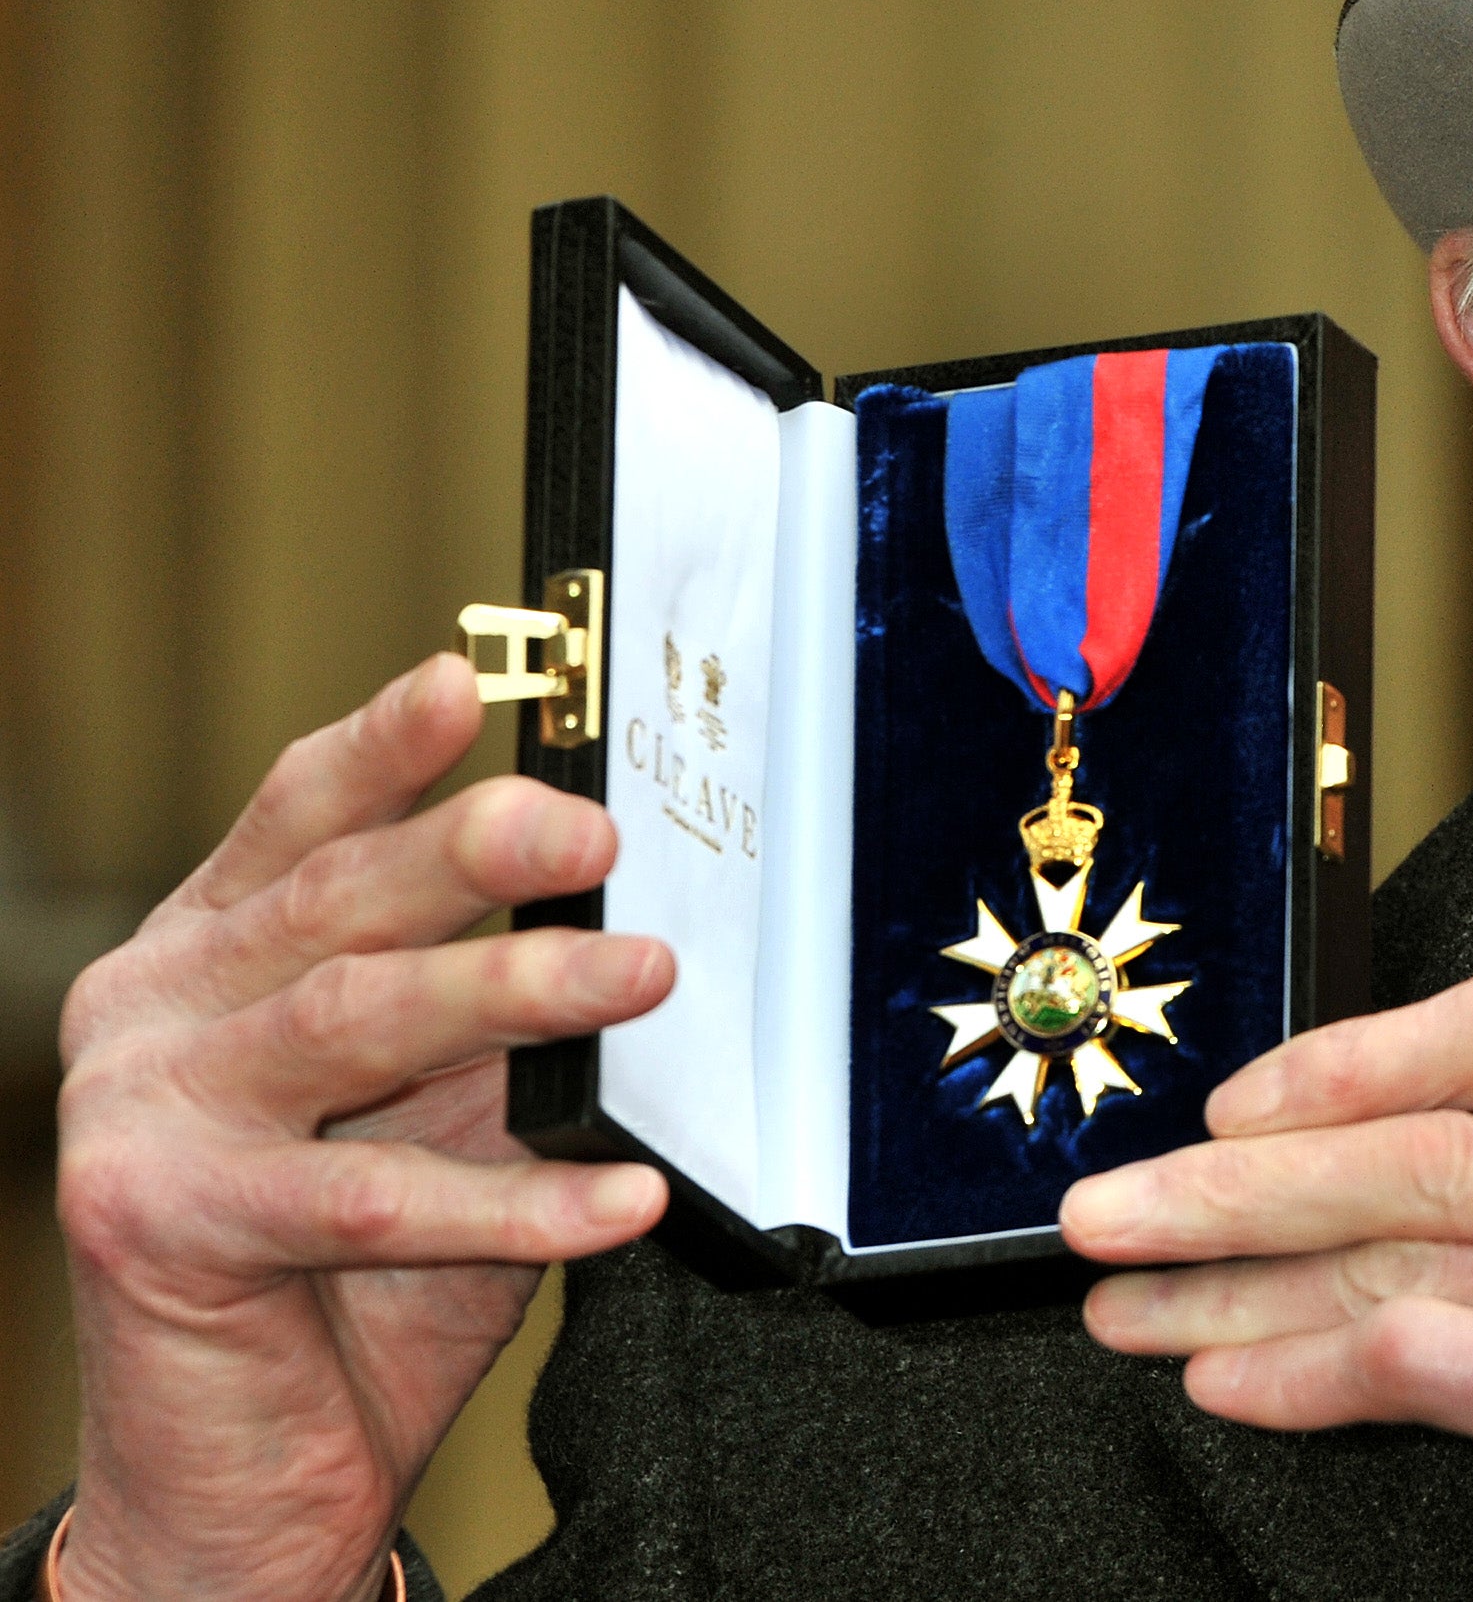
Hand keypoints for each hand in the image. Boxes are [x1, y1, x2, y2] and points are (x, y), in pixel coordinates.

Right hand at [53, 657, 673, 1601]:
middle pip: (334, 898)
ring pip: (350, 1020)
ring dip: (514, 993)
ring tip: (644, 977)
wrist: (249, 1480)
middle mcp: (153, 1008)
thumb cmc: (358, 1280)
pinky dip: (515, 1200)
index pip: (299, 815)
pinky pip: (370, 1200)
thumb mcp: (443, 1115)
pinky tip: (621, 1197)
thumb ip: (495, 1024)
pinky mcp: (154, 1223)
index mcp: (211, 949)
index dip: (388, 746)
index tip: (472, 681)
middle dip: (476, 851)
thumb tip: (626, 925)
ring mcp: (138, 1111)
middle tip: (597, 837)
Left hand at [1066, 965, 1472, 1601]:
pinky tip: (1232, 1384)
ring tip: (1131, 1298)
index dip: (1363, 1050)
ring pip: (1406, 1246)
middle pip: (1430, 1140)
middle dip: (1244, 1174)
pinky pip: (1423, 1357)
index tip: (1251, 1102)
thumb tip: (1397, 1178)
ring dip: (1236, 1279)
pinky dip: (1304, 1369)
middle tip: (1120, 1203)